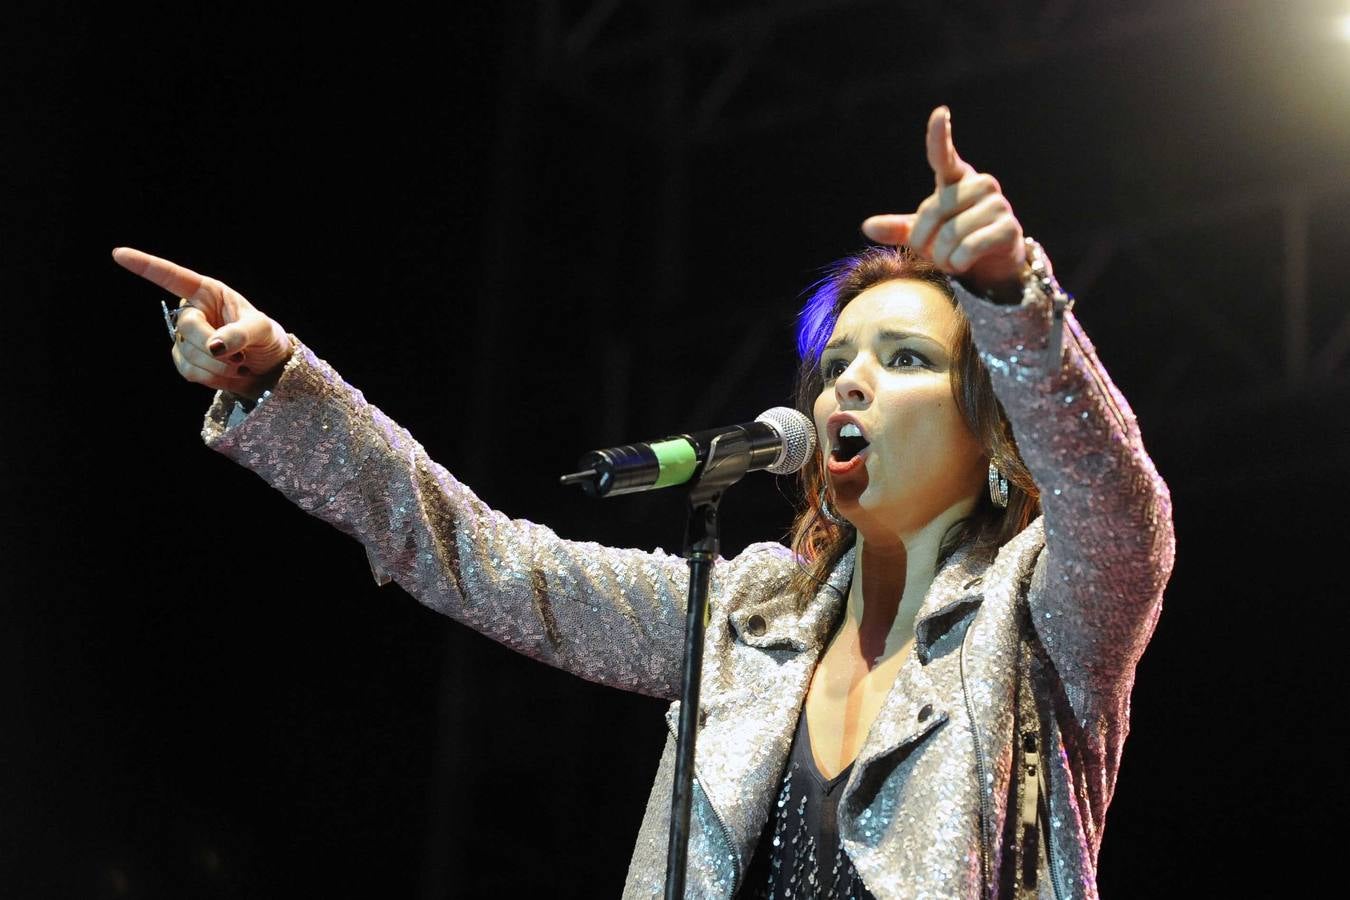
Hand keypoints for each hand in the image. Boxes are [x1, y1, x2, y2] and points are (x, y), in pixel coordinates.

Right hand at [113, 247, 291, 398]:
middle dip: (213, 345)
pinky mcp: (185, 361)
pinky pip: (190, 372)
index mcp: (207, 292)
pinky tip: (229, 373)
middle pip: (187, 327)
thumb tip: (214, 346)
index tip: (119, 253)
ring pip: (189, 353)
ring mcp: (185, 337)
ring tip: (240, 363)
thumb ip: (239, 334)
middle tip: (240, 356)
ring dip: (219, 365)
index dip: (146, 266)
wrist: (268, 368)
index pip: (172, 277)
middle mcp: (192, 311)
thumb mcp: (262, 330)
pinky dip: (213, 377)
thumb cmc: (266, 339)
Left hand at [861, 106, 1026, 299]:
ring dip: (942, 257)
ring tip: (949, 261)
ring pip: (951, 233)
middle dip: (924, 241)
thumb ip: (899, 229)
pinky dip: (959, 262)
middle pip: (933, 210)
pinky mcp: (1009, 228)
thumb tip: (867, 227)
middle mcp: (980, 184)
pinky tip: (962, 265)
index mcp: (957, 179)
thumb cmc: (954, 242)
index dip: (940, 136)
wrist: (992, 265)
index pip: (944, 156)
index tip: (940, 114)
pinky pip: (970, 247)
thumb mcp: (924, 235)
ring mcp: (998, 204)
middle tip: (932, 255)